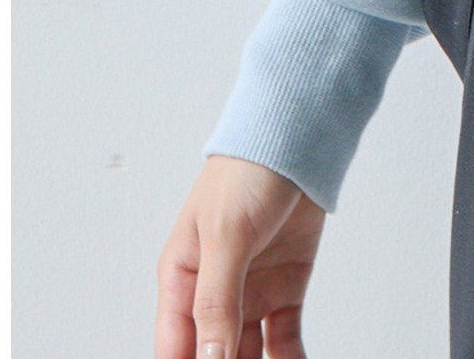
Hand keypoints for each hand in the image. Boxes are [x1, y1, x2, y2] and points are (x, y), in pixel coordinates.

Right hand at [156, 155, 324, 358]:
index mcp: (181, 281)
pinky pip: (285, 339)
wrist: (298, 138)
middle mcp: (213, 294)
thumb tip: (210, 358)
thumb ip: (216, 299)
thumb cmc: (247, 171)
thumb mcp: (225, 234)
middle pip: (212, 357)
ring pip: (248, 355)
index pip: (175, 350)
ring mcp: (250, 293)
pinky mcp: (286, 288)